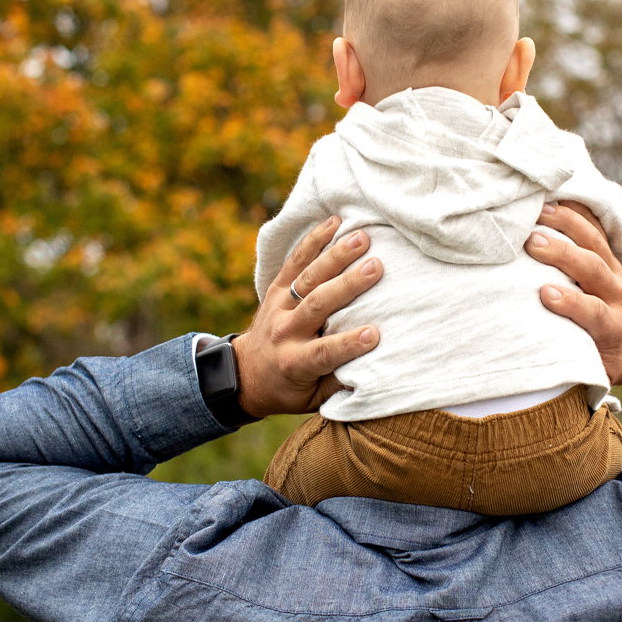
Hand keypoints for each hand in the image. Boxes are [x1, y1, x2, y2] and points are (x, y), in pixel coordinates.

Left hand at [232, 217, 382, 416]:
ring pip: (307, 277)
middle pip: (317, 305)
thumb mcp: (313, 399)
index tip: (375, 333)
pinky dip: (314, 239)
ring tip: (362, 237)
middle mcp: (284, 332)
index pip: (324, 352)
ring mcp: (278, 306)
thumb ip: (340, 385)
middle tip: (376, 267)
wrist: (245, 373)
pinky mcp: (276, 288)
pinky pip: (294, 260)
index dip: (349, 343)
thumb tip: (375, 371)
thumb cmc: (290, 388)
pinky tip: (335, 222)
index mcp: (295, 363)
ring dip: (336, 255)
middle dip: (347, 285)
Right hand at [524, 202, 621, 393]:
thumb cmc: (602, 359)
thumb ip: (571, 369)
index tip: (545, 294)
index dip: (573, 303)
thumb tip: (533, 381)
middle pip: (595, 267)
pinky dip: (574, 211)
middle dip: (564, 253)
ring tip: (537, 210)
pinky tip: (550, 197)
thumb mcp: (592, 372)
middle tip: (531, 242)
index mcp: (614, 328)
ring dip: (567, 224)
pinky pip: (595, 227)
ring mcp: (615, 271)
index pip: (595, 313)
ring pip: (596, 240)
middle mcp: (618, 296)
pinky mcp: (610, 255)